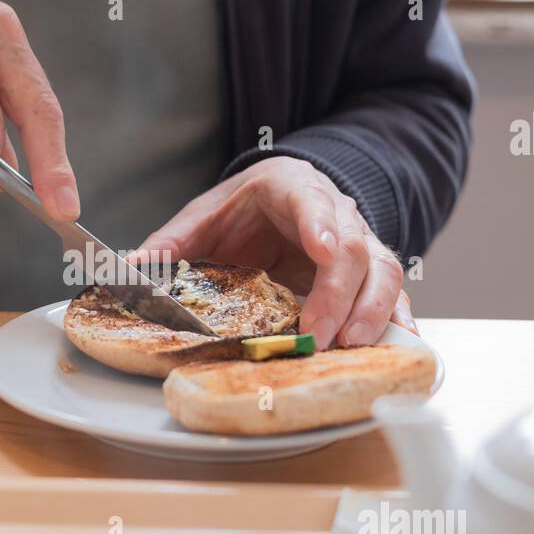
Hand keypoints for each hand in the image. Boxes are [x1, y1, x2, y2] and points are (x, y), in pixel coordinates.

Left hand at [133, 157, 416, 347]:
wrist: (276, 199)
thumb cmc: (240, 211)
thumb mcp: (201, 218)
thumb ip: (169, 244)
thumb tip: (129, 268)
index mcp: (291, 187)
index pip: (312, 201)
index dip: (321, 225)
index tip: (324, 251)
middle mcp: (336, 212)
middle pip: (353, 248)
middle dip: (339, 294)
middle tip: (318, 334)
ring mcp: (358, 243)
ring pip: (382, 270)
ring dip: (371, 311)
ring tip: (350, 346)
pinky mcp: (368, 275)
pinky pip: (392, 294)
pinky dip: (397, 321)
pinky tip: (403, 346)